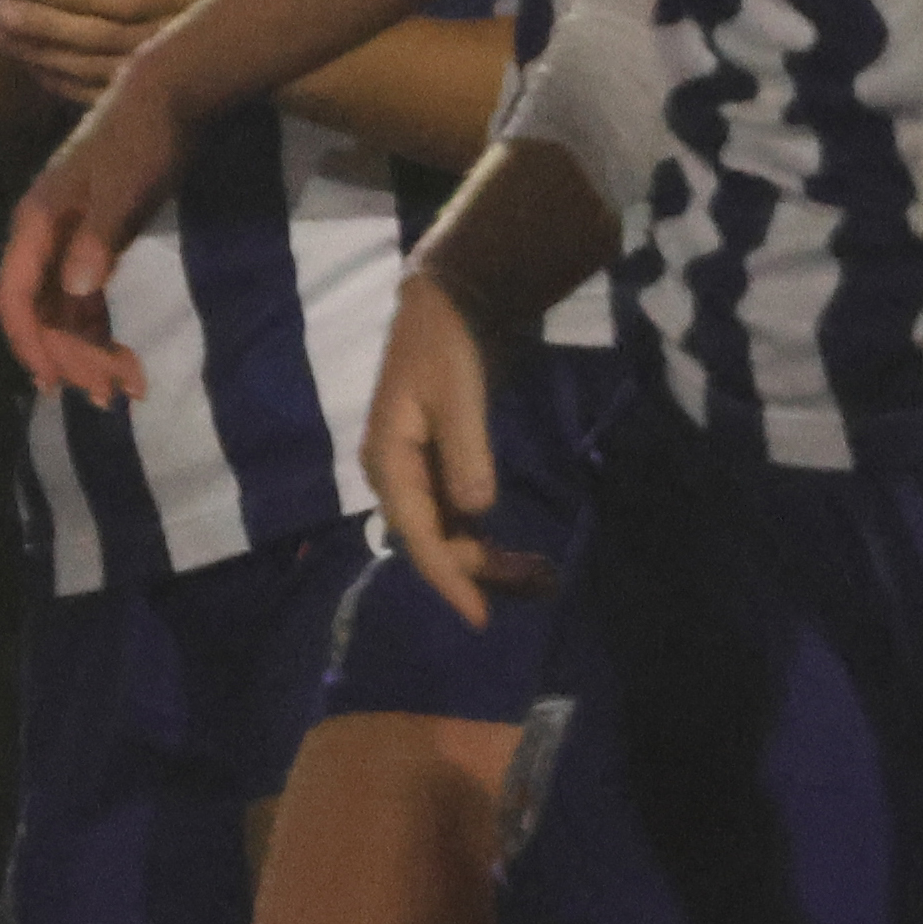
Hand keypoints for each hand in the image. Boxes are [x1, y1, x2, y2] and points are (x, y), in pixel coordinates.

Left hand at [0, 0, 231, 108]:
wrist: (236, 23)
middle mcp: (166, 38)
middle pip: (101, 38)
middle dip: (48, 24)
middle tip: (0, 11)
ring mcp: (154, 71)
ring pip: (92, 69)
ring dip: (42, 53)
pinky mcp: (141, 91)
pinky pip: (94, 93)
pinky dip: (57, 79)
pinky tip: (26, 60)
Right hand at [0, 57, 190, 399]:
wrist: (170, 98)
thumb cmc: (144, 139)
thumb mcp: (125, 187)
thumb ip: (100, 238)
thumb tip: (76, 290)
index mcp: (36, 224)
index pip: (16, 297)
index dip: (30, 342)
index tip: (53, 384)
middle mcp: (43, 237)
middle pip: (41, 312)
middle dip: (70, 357)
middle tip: (111, 396)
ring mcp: (68, 240)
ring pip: (65, 309)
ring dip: (87, 350)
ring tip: (124, 389)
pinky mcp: (96, 240)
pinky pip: (86, 296)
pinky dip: (100, 327)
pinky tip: (120, 356)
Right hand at [362, 271, 548, 626]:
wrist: (444, 308)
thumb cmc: (446, 346)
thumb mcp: (458, 395)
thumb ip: (466, 452)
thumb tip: (474, 511)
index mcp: (388, 462)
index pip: (418, 535)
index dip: (449, 577)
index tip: (478, 615)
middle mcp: (395, 475)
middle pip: (431, 540)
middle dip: (475, 570)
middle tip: (533, 586)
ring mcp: (415, 471)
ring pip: (444, 530)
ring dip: (481, 557)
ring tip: (534, 578)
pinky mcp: (436, 463)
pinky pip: (453, 513)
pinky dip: (479, 534)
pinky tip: (509, 551)